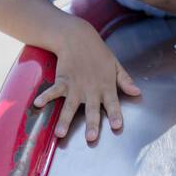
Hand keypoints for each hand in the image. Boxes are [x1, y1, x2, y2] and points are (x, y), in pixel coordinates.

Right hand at [33, 21, 140, 143]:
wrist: (78, 38)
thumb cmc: (98, 53)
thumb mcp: (115, 65)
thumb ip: (125, 80)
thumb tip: (137, 92)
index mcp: (106, 86)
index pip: (113, 103)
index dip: (115, 115)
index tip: (116, 126)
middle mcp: (91, 89)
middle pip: (92, 109)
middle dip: (92, 124)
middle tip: (91, 138)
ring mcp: (76, 86)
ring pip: (70, 105)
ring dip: (65, 119)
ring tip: (60, 133)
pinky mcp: (62, 80)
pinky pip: (54, 90)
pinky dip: (46, 97)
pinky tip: (37, 104)